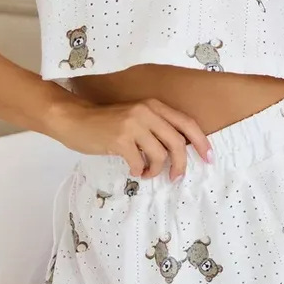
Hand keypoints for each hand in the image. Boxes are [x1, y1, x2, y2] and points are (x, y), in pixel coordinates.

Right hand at [44, 94, 212, 181]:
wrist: (75, 119)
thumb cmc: (107, 122)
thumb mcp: (136, 118)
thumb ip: (156, 128)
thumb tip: (180, 152)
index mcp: (154, 106)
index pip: (187, 123)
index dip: (201, 142)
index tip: (208, 158)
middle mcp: (146, 112)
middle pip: (177, 142)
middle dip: (181, 164)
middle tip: (176, 177)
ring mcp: (132, 125)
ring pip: (160, 155)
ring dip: (156, 170)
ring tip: (147, 173)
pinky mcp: (119, 139)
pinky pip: (139, 163)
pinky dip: (139, 171)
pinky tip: (133, 170)